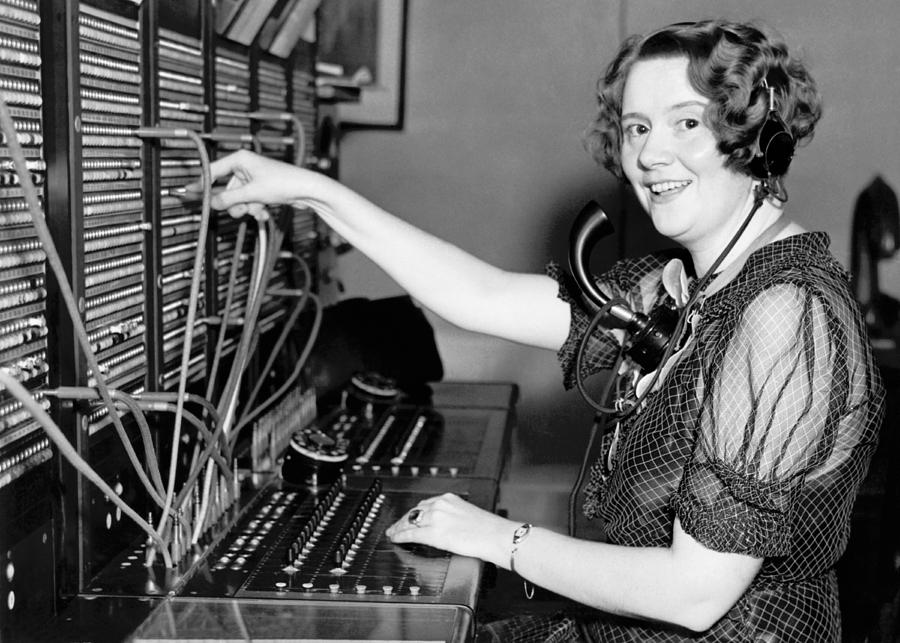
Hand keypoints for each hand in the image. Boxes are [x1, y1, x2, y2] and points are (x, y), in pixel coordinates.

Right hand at [185, 149, 335, 218]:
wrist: (308, 190)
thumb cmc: (284, 183)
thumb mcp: (252, 193)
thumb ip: (229, 199)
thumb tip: (211, 204)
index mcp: (239, 159)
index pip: (212, 171)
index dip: (201, 185)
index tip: (188, 194)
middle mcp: (245, 166)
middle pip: (226, 189)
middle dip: (233, 203)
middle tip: (239, 210)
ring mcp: (254, 178)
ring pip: (238, 198)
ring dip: (246, 208)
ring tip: (257, 210)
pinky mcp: (261, 189)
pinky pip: (249, 202)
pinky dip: (255, 208)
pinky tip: (265, 211)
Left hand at [385, 493, 513, 566]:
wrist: (496, 536)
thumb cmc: (489, 530)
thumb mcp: (468, 514)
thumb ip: (454, 516)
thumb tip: (448, 526)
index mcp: (450, 499)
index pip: (425, 504)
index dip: (414, 512)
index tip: (409, 517)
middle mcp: (440, 504)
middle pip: (415, 511)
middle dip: (405, 519)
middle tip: (396, 526)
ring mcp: (436, 518)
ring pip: (410, 521)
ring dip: (399, 527)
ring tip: (393, 533)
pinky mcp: (434, 533)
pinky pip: (411, 533)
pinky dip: (400, 536)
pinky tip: (395, 539)